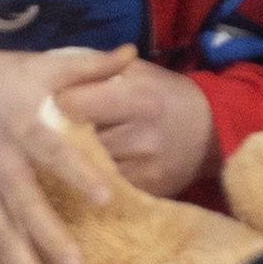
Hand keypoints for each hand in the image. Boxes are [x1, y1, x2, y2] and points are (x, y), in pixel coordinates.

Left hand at [28, 47, 220, 199]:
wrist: (212, 131)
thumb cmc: (167, 95)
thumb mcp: (139, 73)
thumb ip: (99, 70)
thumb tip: (56, 76)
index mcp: (138, 98)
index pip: (75, 105)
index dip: (59, 103)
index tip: (52, 103)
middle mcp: (140, 136)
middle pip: (78, 141)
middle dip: (62, 136)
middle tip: (51, 132)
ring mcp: (144, 169)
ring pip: (88, 169)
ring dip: (76, 162)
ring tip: (65, 153)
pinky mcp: (146, 193)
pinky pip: (106, 189)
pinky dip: (95, 181)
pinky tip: (89, 173)